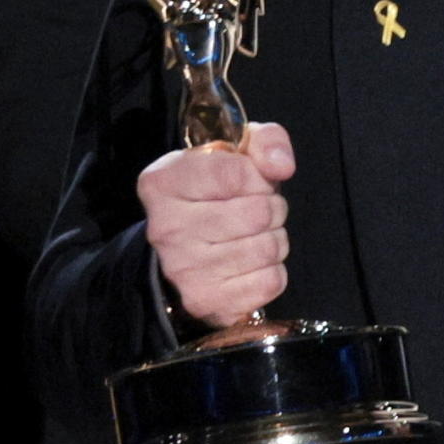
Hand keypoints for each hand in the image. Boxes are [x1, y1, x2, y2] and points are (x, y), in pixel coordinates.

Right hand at [142, 121, 293, 330]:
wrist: (187, 252)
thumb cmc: (215, 196)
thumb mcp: (235, 153)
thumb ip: (265, 142)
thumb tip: (281, 166)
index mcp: (163, 183)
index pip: (236, 173)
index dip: (257, 176)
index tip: (248, 181)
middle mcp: (166, 228)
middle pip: (258, 212)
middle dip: (271, 208)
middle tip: (256, 211)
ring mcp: (184, 269)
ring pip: (268, 247)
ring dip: (274, 239)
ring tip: (253, 236)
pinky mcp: (207, 301)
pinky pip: (271, 281)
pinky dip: (272, 271)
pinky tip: (251, 264)